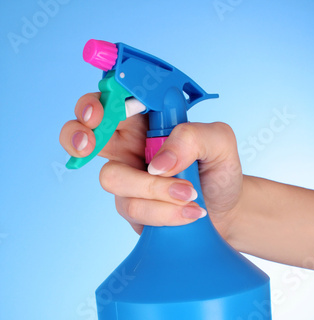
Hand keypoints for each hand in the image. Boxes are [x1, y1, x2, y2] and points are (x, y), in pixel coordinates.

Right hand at [59, 93, 242, 238]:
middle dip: (77, 135)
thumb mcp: (219, 142)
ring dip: (152, 189)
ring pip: (111, 177)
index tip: (99, 112)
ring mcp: (126, 178)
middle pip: (83, 133)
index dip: (96, 103)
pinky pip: (132, 208)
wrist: (224, 211)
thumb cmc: (218, 171)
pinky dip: (163, 212)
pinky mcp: (130, 207)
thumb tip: (158, 164)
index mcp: (146, 119)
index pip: (112, 101)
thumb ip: (192, 138)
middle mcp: (128, 145)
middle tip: (89, 144)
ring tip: (191, 195)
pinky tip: (188, 212)